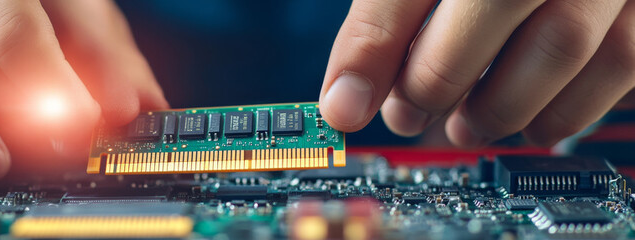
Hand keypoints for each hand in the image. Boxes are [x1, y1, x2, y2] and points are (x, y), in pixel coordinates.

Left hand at [319, 0, 634, 147]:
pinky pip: (620, 62)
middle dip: (435, 82)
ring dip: (499, 107)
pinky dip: (568, 109)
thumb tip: (346, 100)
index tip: (342, 107)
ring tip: (464, 125)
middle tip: (407, 113)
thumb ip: (388, 15)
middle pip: (492, 6)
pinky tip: (531, 123)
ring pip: (562, 45)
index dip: (371, 51)